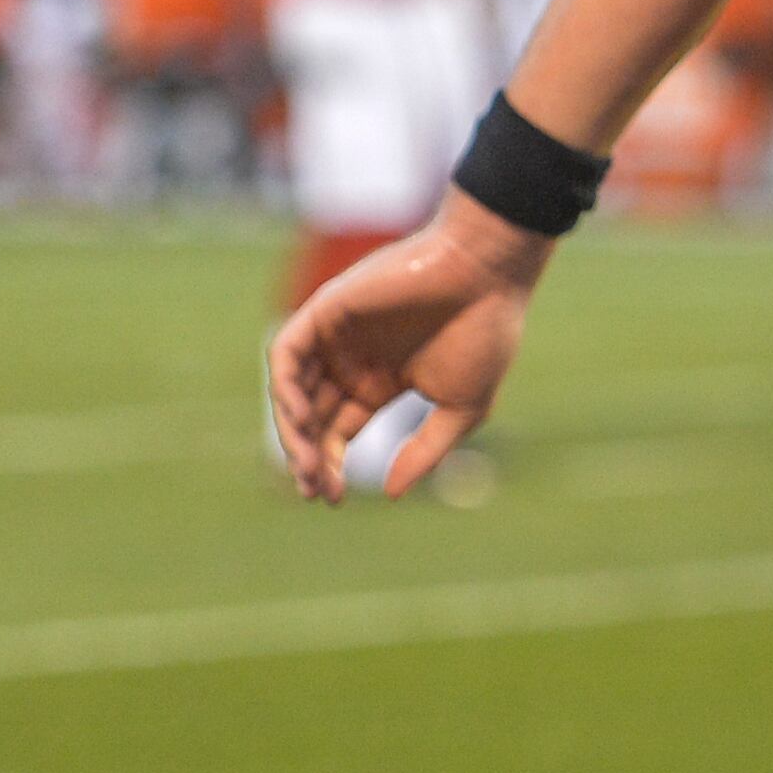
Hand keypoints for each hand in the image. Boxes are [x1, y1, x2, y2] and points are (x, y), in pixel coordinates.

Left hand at [266, 194, 550, 501]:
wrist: (488, 273)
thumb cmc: (484, 334)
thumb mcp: (463, 408)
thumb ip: (426, 452)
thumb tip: (389, 493)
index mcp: (381, 383)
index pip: (338, 432)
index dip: (330, 467)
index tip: (333, 499)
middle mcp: (351, 361)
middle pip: (311, 419)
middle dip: (307, 458)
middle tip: (314, 490)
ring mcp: (334, 336)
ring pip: (292, 391)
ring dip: (292, 430)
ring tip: (308, 463)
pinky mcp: (324, 310)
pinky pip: (286, 353)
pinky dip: (285, 386)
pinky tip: (303, 418)